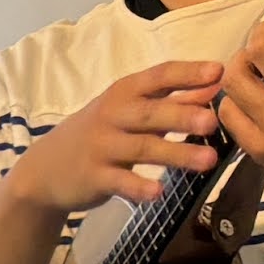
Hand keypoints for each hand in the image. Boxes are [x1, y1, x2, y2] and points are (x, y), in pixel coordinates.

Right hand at [0, 60, 223, 230]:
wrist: (45, 169)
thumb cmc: (99, 133)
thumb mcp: (129, 109)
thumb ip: (172, 97)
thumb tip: (215, 83)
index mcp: (124, 93)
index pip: (158, 77)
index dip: (187, 74)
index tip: (218, 71)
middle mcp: (112, 116)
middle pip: (150, 113)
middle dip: (181, 115)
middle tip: (211, 121)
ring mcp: (102, 147)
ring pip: (141, 149)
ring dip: (175, 154)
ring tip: (208, 161)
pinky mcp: (94, 177)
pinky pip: (119, 182)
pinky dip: (138, 188)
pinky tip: (158, 192)